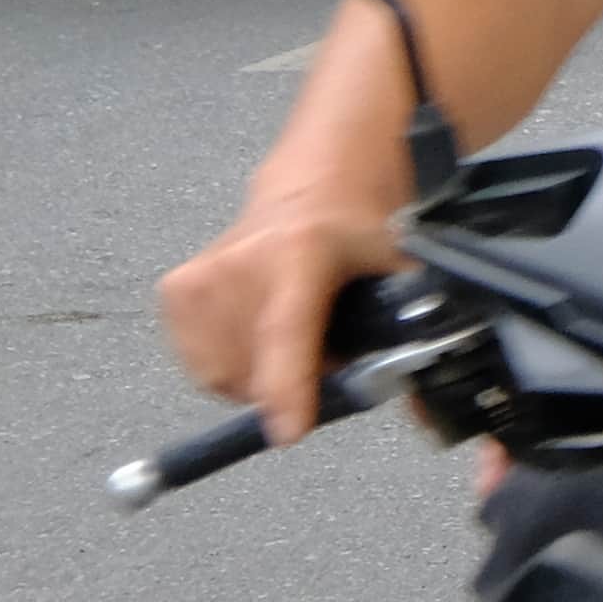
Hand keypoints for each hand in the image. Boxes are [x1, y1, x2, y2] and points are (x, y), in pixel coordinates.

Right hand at [161, 173, 405, 443]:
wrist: (320, 170)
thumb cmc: (361, 219)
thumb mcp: (403, 264)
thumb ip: (416, 331)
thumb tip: (426, 407)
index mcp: (300, 250)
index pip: (285, 331)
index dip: (287, 388)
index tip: (290, 432)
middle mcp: (241, 260)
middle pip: (251, 371)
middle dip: (289, 384)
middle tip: (325, 351)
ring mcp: (201, 276)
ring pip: (220, 376)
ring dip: (257, 376)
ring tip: (292, 336)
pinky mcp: (176, 289)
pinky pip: (198, 363)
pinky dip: (228, 364)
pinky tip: (257, 332)